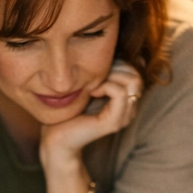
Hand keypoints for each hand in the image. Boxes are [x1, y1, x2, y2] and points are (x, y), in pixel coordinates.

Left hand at [39, 61, 143, 192]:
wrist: (56, 136)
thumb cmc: (68, 109)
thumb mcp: (89, 85)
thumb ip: (104, 74)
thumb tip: (116, 56)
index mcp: (125, 102)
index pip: (135, 72)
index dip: (118, 64)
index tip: (97, 72)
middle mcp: (128, 110)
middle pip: (136, 76)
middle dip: (116, 68)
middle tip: (95, 77)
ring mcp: (123, 117)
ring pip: (133, 82)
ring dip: (111, 76)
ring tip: (93, 85)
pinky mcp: (114, 122)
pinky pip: (119, 93)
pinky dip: (105, 85)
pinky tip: (92, 92)